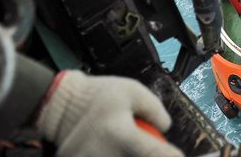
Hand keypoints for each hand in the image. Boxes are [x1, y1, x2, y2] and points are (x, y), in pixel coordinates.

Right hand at [36, 71, 182, 156]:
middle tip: (147, 144)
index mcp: (122, 135)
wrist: (61, 106)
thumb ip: (155, 109)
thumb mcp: (132, 91)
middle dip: (148, 152)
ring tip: (124, 142)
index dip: (172, 156)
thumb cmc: (97, 96)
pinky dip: (115, 154)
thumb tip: (165, 128)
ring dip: (132, 153)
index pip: (156, 154)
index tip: (178, 155)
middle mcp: (107, 155)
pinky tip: (114, 147)